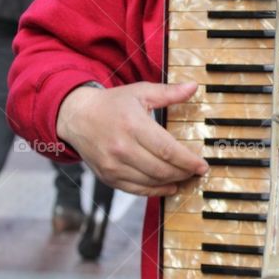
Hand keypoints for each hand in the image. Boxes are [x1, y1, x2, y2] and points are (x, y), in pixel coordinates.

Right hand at [56, 81, 207, 196]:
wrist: (77, 116)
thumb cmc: (112, 104)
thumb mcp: (140, 92)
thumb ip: (168, 92)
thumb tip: (193, 87)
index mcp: (133, 125)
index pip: (167, 150)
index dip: (188, 161)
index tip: (202, 165)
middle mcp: (122, 148)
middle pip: (161, 169)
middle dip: (184, 173)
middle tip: (196, 171)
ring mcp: (113, 165)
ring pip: (151, 182)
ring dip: (172, 181)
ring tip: (185, 176)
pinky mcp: (108, 177)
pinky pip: (137, 190)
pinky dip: (156, 191)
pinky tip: (169, 186)